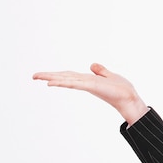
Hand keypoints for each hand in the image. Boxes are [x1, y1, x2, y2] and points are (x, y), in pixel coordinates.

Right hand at [33, 63, 148, 125]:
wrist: (130, 97)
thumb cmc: (122, 89)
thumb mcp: (110, 76)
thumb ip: (100, 71)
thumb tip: (91, 65)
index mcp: (88, 80)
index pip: (69, 76)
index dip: (57, 74)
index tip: (44, 75)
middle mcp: (85, 82)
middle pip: (64, 77)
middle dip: (49, 76)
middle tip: (33, 76)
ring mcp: (87, 85)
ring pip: (66, 80)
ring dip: (52, 78)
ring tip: (38, 77)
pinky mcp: (91, 87)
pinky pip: (74, 83)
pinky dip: (63, 83)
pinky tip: (52, 83)